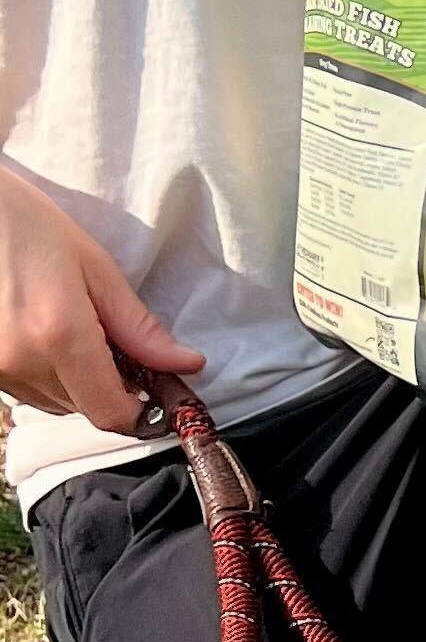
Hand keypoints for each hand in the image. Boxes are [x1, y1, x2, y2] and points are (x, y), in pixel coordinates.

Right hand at [0, 168, 201, 431]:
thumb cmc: (33, 230)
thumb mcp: (97, 271)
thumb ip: (141, 328)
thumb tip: (187, 364)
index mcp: (60, 335)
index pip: (110, 412)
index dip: (141, 410)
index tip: (157, 388)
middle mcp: (22, 361)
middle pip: (86, 409)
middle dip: (112, 387)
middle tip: (117, 344)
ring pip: (57, 403)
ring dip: (79, 382)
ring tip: (78, 331)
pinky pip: (29, 390)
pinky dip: (49, 375)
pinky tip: (49, 334)